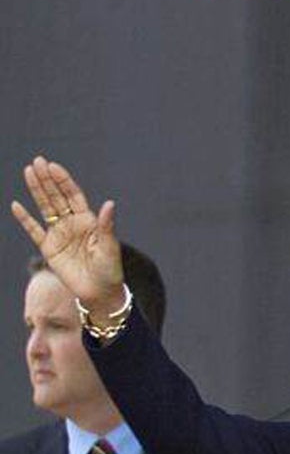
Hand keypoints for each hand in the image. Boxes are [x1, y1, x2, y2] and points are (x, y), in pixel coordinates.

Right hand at [10, 156, 124, 317]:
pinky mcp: (49, 249)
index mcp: (88, 220)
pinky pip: (34, 230)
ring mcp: (59, 235)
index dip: (64, 181)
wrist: (99, 292)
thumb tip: (110, 203)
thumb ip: (106, 225)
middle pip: (57, 197)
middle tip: (37, 161)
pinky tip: (16, 205)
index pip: (73, 195)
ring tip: (28, 172)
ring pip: (45, 208)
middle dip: (47, 179)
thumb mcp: (109, 246)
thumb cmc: (109, 269)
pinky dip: (25, 219)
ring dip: (37, 191)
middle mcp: (72, 224)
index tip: (53, 166)